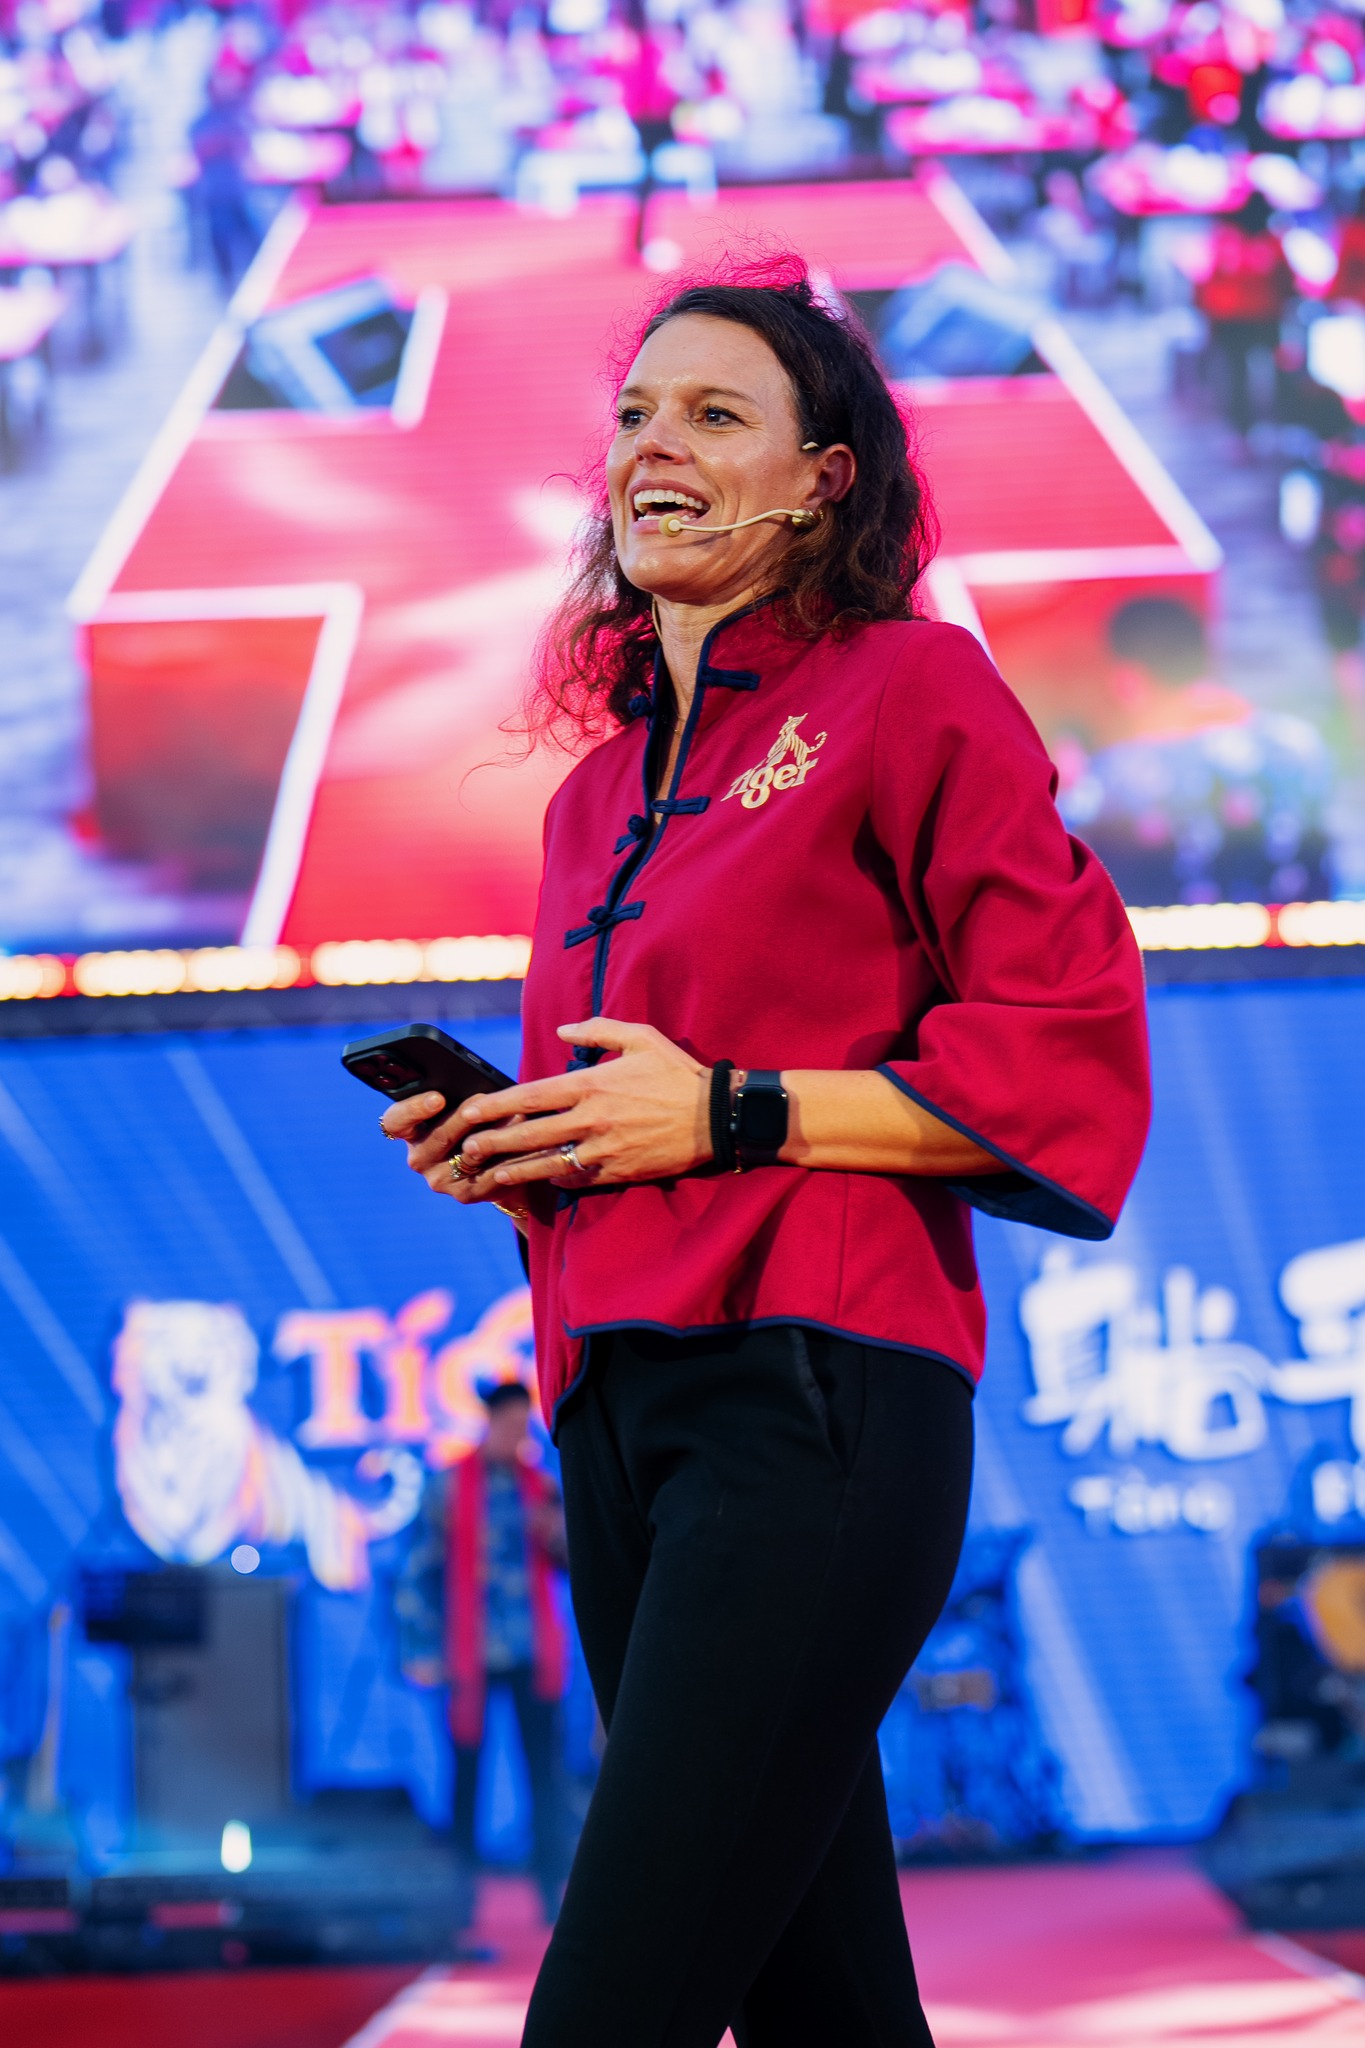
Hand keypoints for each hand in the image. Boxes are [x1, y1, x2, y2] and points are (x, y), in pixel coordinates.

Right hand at [379, 1094, 538, 1223]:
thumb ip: (462, 1096)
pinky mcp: (465, 1195)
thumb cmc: (480, 1123)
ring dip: (495, 1134)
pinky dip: (510, 1157)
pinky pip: (489, 1175)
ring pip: (468, 1155)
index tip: (437, 1097)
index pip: (395, 1122)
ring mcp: (440, 1180)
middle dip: (465, 1115)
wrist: (501, 1165)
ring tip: (517, 1116)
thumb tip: (480, 1084)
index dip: (413, 1109)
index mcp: (412, 1131)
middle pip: (438, 1136)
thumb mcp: (466, 1107)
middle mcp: (420, 1158)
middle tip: (485, 1099)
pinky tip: (526, 1144)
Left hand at [380, 1018, 711, 1207]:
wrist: (716, 1116)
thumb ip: (597, 1031)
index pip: (530, 1096)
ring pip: (547, 1163)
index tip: (468, 1111)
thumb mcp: (640, 1037)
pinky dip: (557, 1179)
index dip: (494, 1106)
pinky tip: (542, 1180)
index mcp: (591, 1084)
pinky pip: (578, 1179)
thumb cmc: (677, 1073)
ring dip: (515, 1170)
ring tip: (488, 1175)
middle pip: (529, 1134)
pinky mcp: (618, 1171)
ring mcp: (603, 1149)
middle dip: (492, 1143)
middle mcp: (591, 1119)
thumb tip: (562, 1027)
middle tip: (465, 1148)